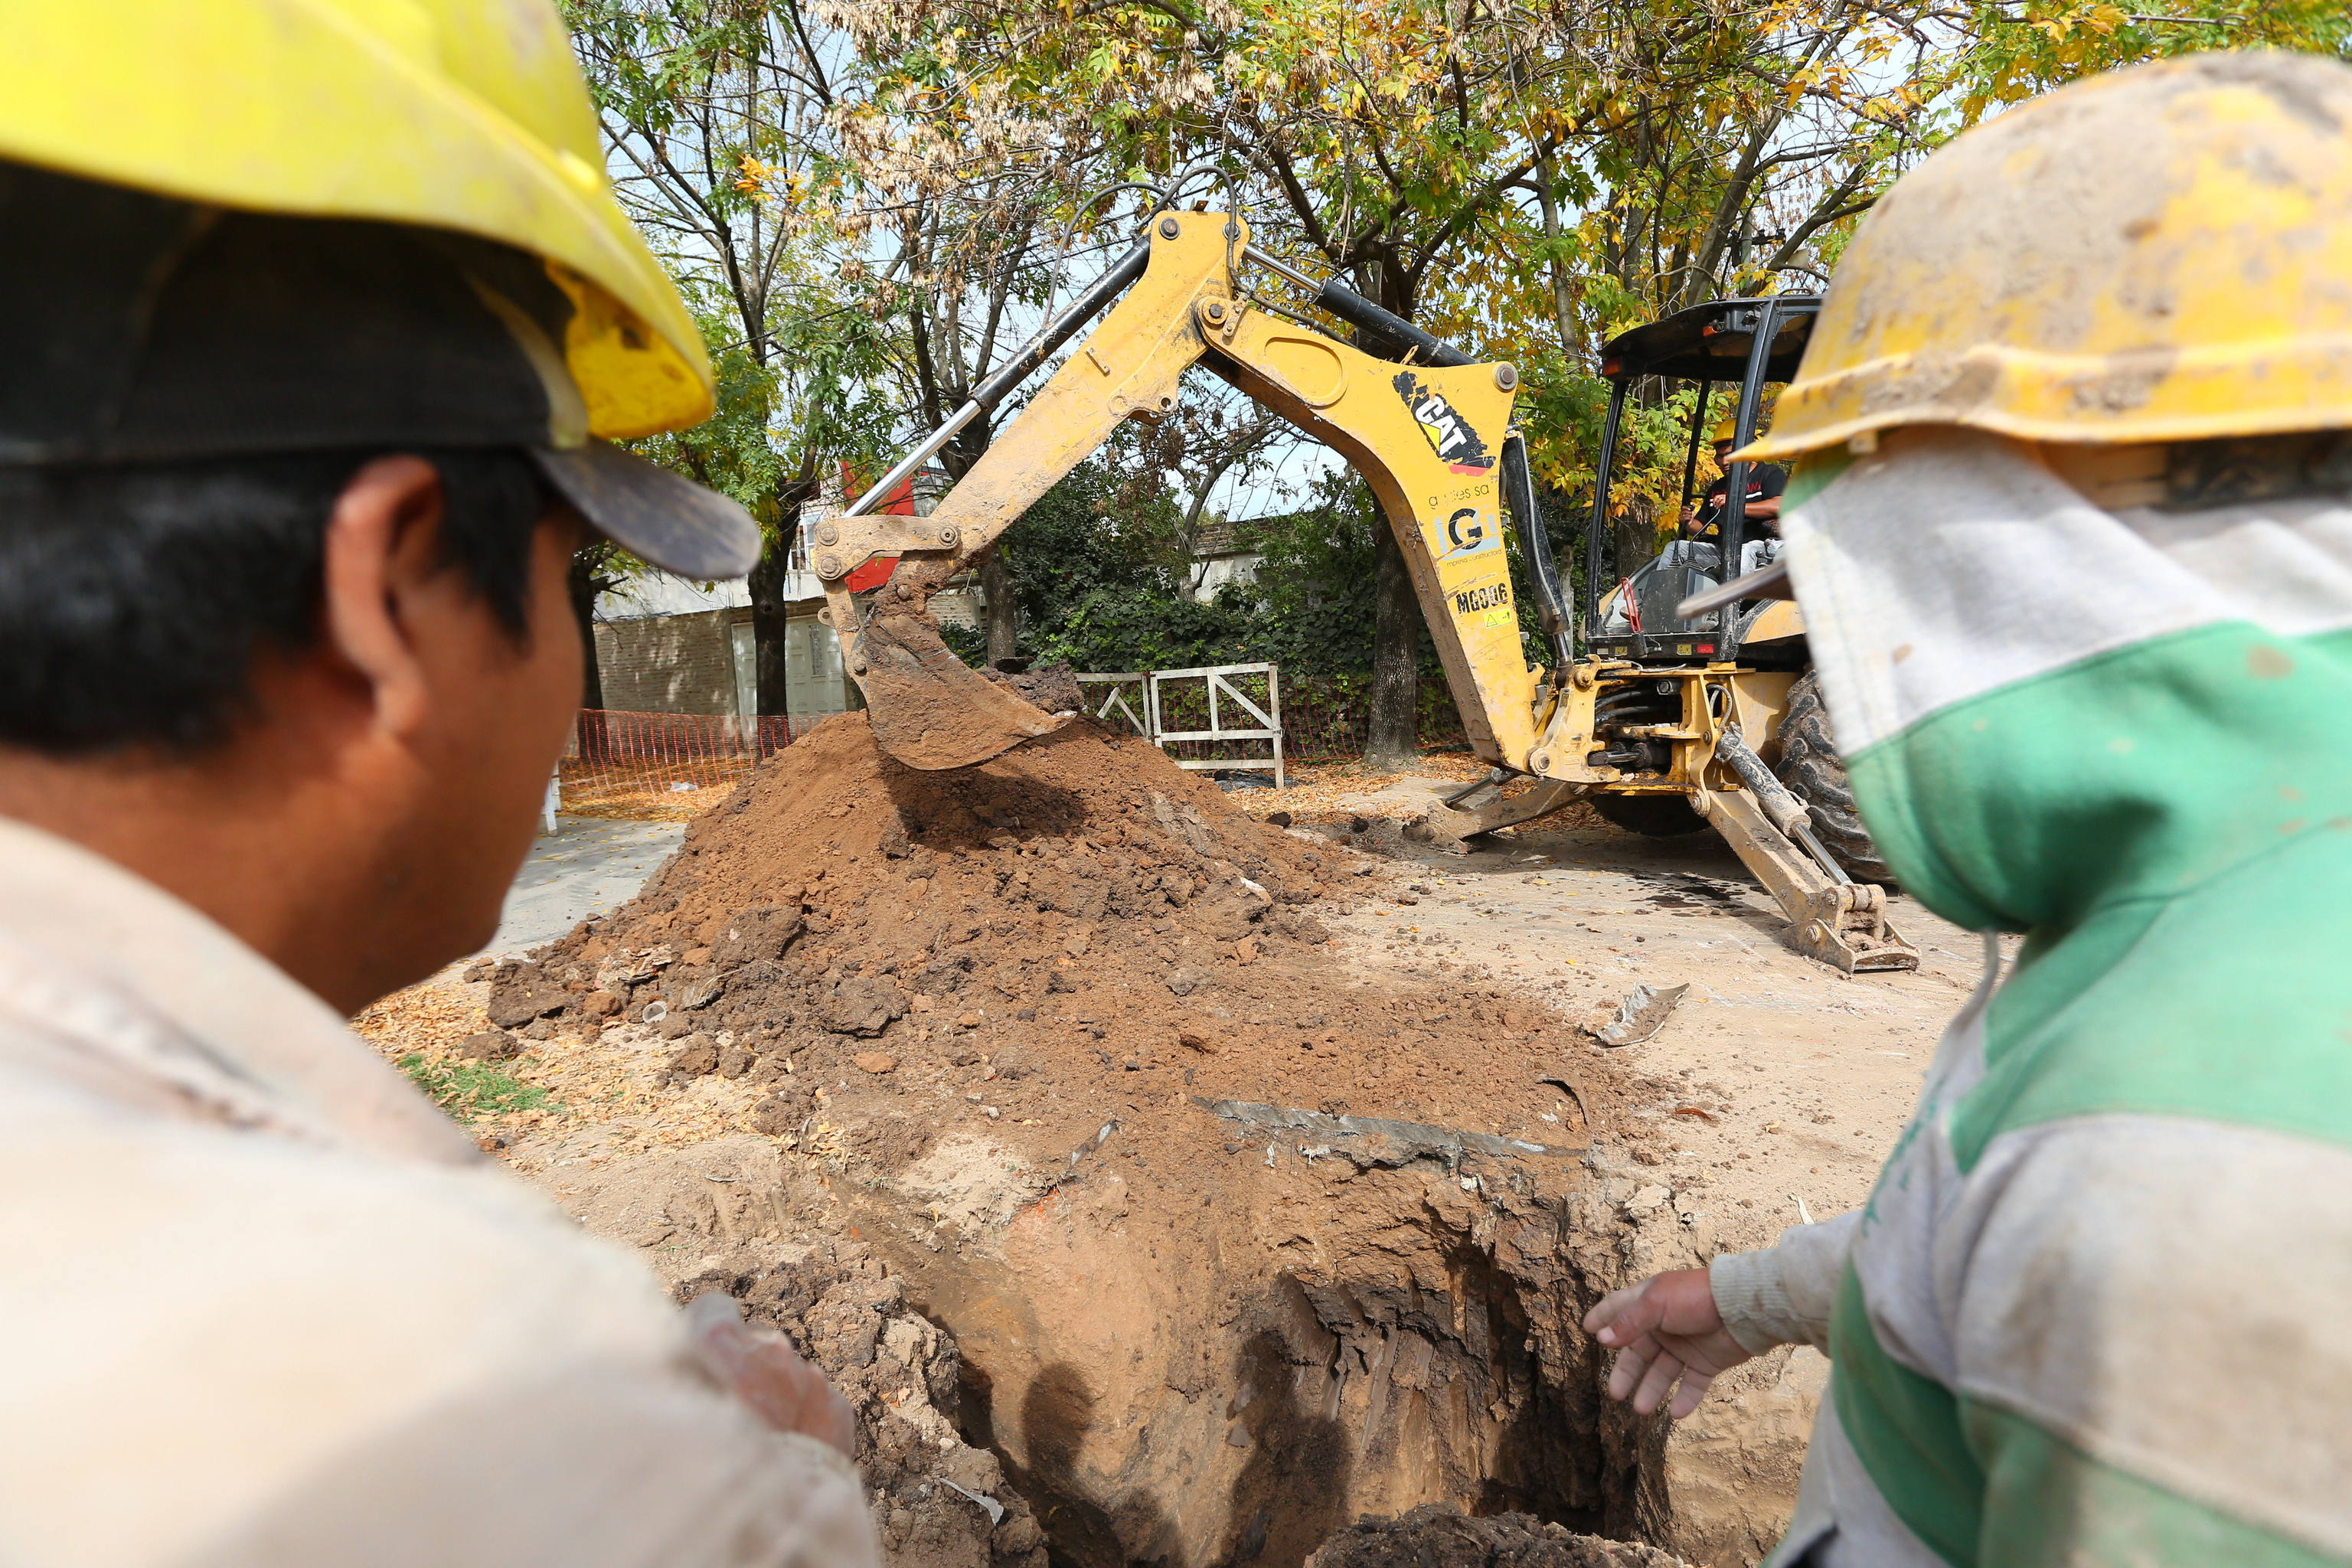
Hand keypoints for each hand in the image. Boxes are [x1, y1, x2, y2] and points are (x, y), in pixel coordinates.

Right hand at [687, 1292, 857, 1454]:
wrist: (774, 1517)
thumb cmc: (708, 1469)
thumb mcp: (675, 1417)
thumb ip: (685, 1380)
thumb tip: (684, 1366)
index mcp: (720, 1346)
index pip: (713, 1307)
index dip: (707, 1329)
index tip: (704, 1351)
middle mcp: (768, 1349)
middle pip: (753, 1340)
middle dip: (744, 1365)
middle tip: (732, 1407)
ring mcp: (808, 1376)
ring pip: (787, 1372)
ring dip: (776, 1392)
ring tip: (762, 1437)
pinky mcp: (836, 1405)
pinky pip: (816, 1399)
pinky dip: (804, 1416)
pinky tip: (791, 1448)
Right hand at [1581, 1267, 1753, 1418]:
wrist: (1742, 1309)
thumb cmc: (1695, 1298)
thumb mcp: (1655, 1304)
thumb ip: (1628, 1323)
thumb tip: (1601, 1340)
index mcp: (1650, 1303)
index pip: (1620, 1309)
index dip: (1603, 1318)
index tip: (1587, 1329)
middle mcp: (1665, 1325)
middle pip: (1639, 1351)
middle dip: (1627, 1372)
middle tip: (1615, 1393)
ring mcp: (1687, 1345)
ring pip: (1663, 1372)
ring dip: (1651, 1390)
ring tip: (1641, 1410)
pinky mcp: (1707, 1362)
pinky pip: (1693, 1384)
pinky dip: (1684, 1399)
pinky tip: (1675, 1414)